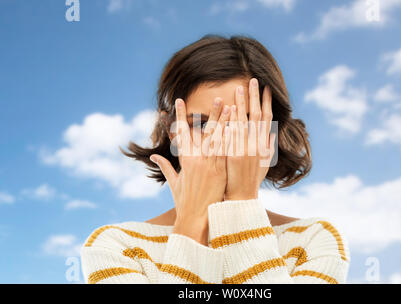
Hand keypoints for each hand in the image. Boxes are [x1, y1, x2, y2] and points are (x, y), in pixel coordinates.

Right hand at [150, 98, 230, 244]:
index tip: (179, 101)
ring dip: (227, 123)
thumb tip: (154, 157)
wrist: (196, 219)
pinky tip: (240, 129)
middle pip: (207, 133)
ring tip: (233, 108)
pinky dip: (234, 140)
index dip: (181, 116)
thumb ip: (166, 167)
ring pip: (221, 140)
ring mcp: (212, 166)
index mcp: (185, 160)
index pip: (183, 133)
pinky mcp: (222, 173)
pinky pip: (229, 153)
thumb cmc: (184, 201)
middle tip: (219, 98)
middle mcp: (198, 160)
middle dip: (213, 114)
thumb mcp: (174, 183)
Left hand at [224, 78, 275, 200]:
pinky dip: (233, 123)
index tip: (265, 88)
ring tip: (239, 89)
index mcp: (263, 145)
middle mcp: (256, 146)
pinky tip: (230, 110)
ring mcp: (245, 151)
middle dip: (255, 98)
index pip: (266, 119)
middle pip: (256, 117)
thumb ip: (268, 146)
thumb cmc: (252, 180)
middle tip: (252, 80)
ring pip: (244, 123)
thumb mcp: (264, 163)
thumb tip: (271, 132)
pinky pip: (233, 136)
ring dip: (242, 105)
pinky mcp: (234, 157)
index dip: (266, 103)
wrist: (243, 197)